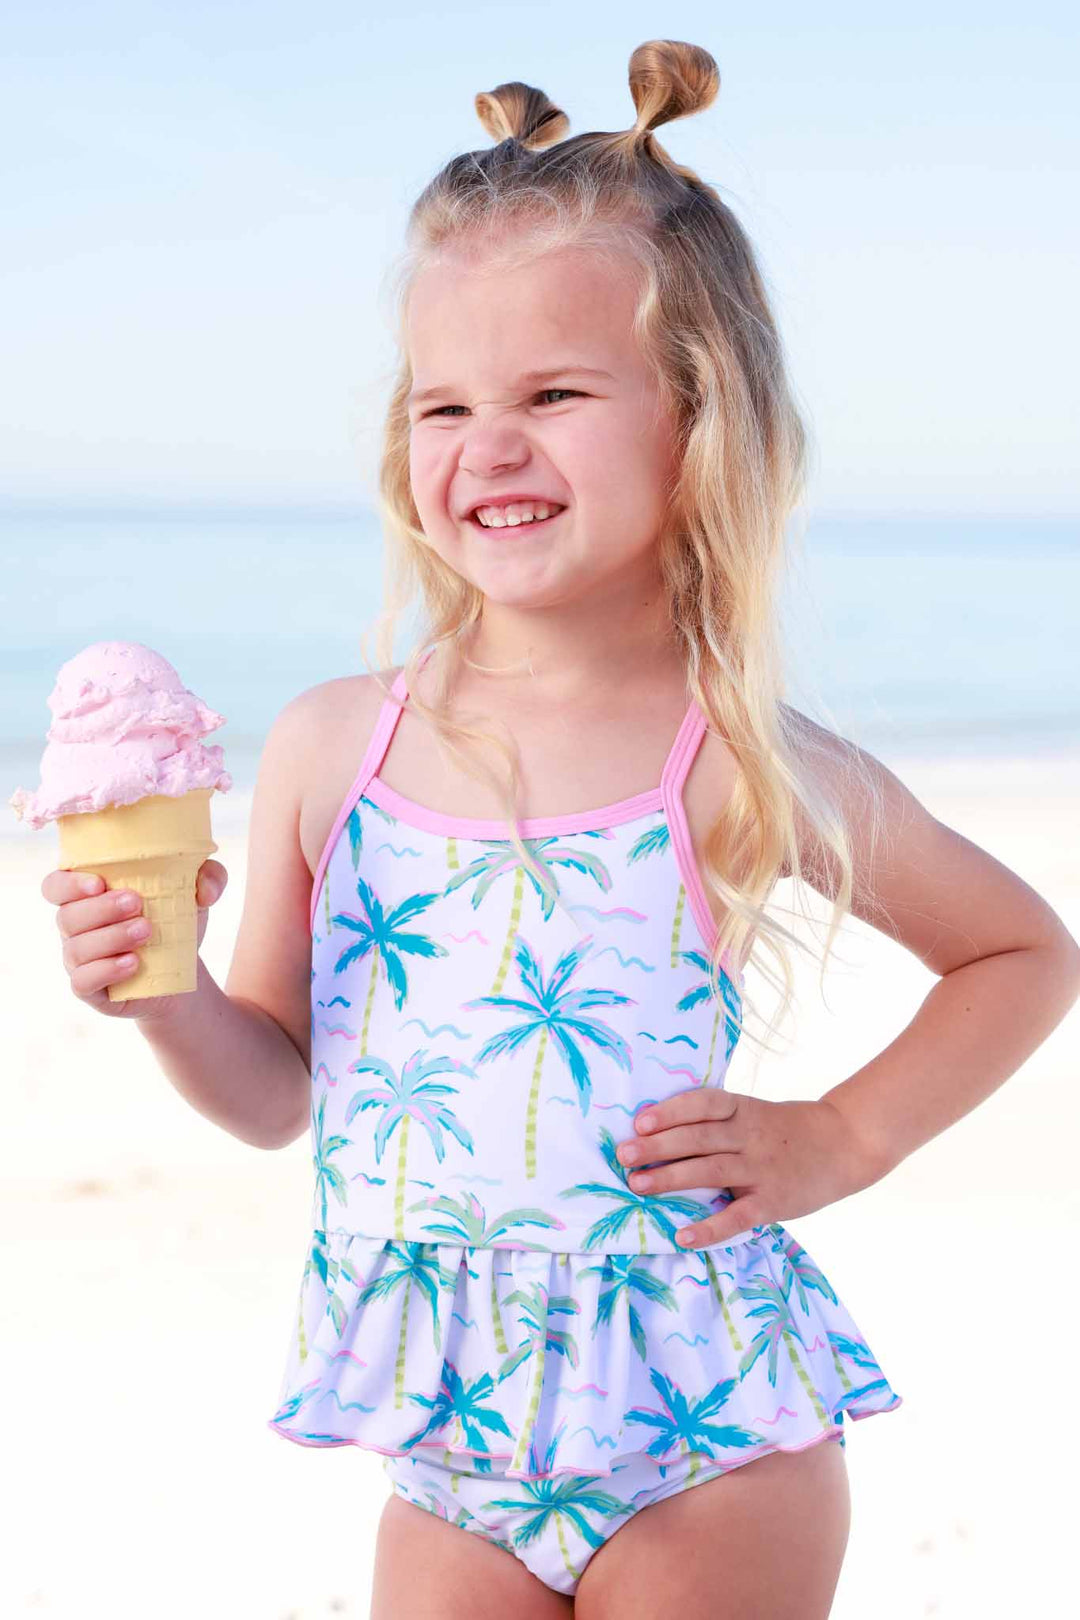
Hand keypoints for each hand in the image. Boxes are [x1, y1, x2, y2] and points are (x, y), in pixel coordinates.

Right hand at [42, 859, 228, 1023]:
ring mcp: (78, 960)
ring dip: (111, 937)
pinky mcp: (89, 989)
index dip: (68, 883)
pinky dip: (106, 970)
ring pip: (76, 948)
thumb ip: (209, 877)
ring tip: (146, 931)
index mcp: (86, 896)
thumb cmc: (174, 922)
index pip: (55, 885)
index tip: (99, 881)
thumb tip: (206, 889)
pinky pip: (82, 981)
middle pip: (66, 916)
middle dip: (101, 908)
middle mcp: (74, 927)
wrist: (180, 974)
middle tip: (137, 903)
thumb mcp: (196, 895)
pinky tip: (133, 963)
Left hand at [616, 1090, 883, 1248]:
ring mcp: (761, 1169)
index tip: (639, 1121)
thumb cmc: (789, 1129)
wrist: (845, 1144)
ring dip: (670, 1179)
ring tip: (637, 1185)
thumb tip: (663, 1132)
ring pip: (709, 1172)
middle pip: (697, 1139)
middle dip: (657, 1147)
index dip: (670, 1111)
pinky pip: (737, 1216)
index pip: (702, 1104)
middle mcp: (749, 1137)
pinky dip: (710, 1227)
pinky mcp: (773, 1202)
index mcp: (743, 1110)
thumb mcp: (756, 1112)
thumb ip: (719, 1121)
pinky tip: (683, 1236)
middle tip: (623, 1155)